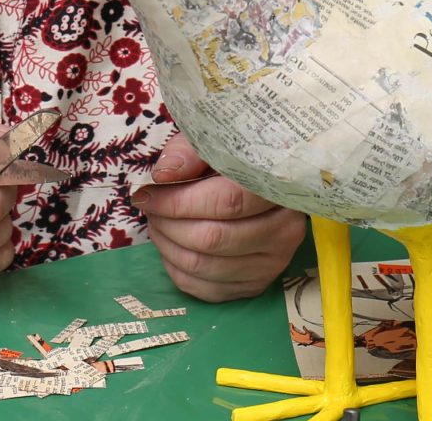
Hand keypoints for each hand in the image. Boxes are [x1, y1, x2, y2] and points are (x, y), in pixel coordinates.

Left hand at [135, 131, 306, 302]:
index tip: (146, 193)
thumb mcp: (215, 142)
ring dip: (168, 247)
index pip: (226, 202)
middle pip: (212, 238)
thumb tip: (163, 176)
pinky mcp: (258, 285)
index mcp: (279, 189)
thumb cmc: (236, 160)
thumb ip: (189, 152)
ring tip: (157, 223)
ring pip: (206, 267)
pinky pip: (207, 290)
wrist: (266, 186)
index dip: (178, 201)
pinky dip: (178, 270)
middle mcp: (285, 232)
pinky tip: (171, 246)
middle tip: (149, 207)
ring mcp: (274, 264)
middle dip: (168, 224)